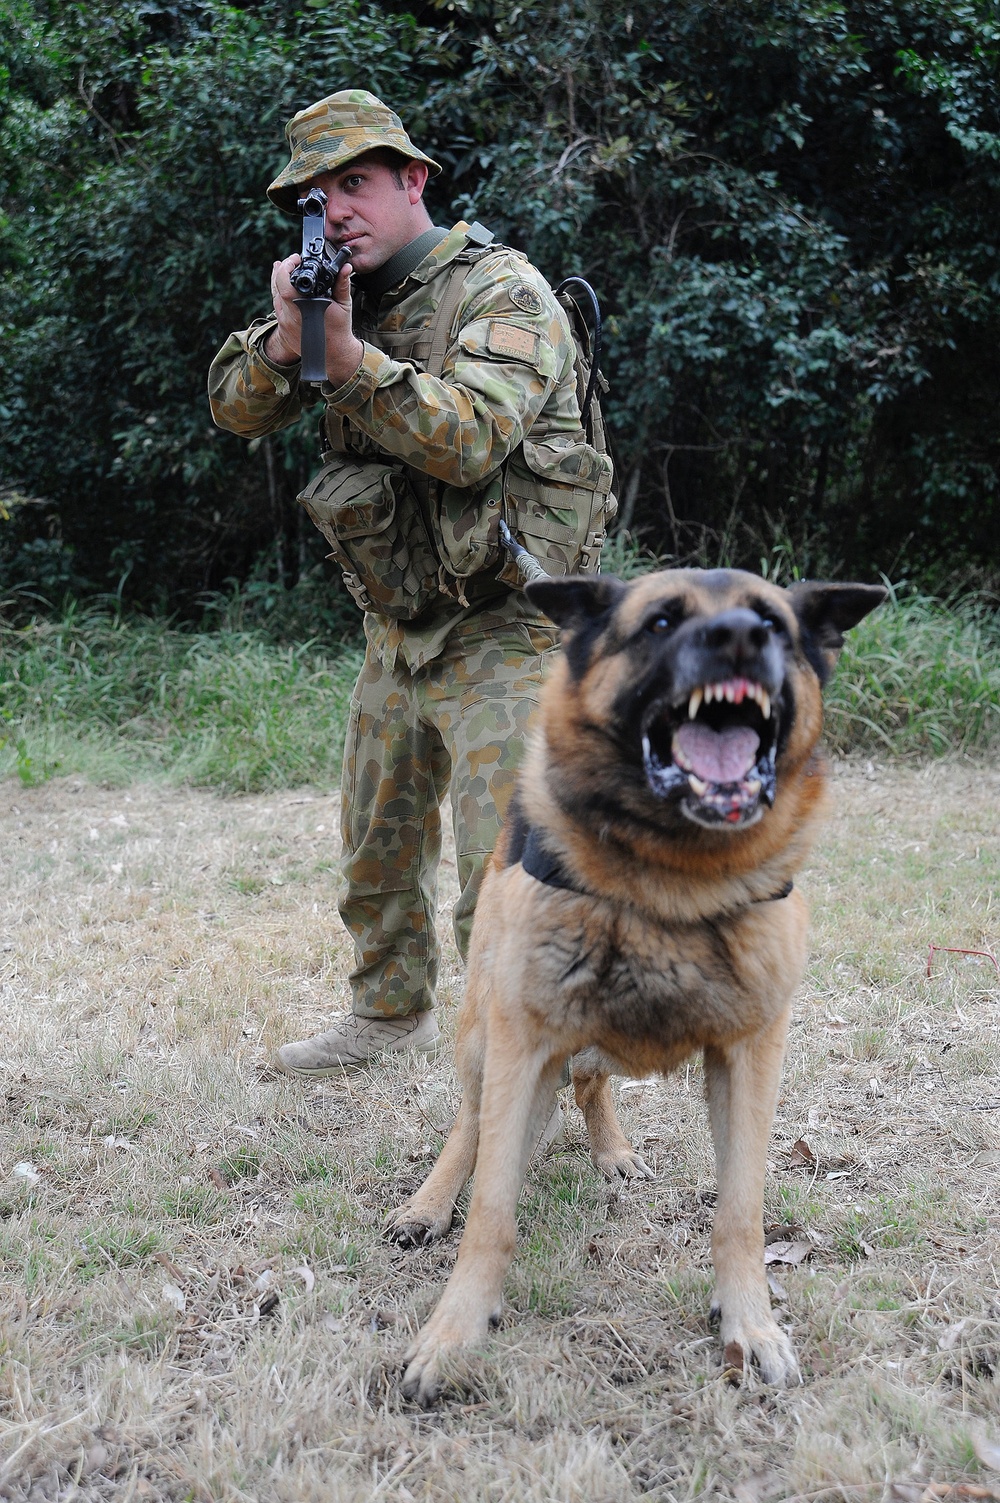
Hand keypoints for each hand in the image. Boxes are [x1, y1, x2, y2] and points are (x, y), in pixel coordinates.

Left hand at [264, 254, 364, 386]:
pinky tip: (284, 289)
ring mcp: (285, 324)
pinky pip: (277, 308)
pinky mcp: (283, 330)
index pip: (285, 282)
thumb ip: (342, 284)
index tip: (296, 259)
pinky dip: (279, 296)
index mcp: (305, 307)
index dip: (288, 267)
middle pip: (276, 287)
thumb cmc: (339, 330)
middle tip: (291, 262)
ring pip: (274, 297)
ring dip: (277, 282)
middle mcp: (291, 315)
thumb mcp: (344, 305)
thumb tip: (346, 267)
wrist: (334, 354)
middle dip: (281, 270)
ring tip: (282, 268)